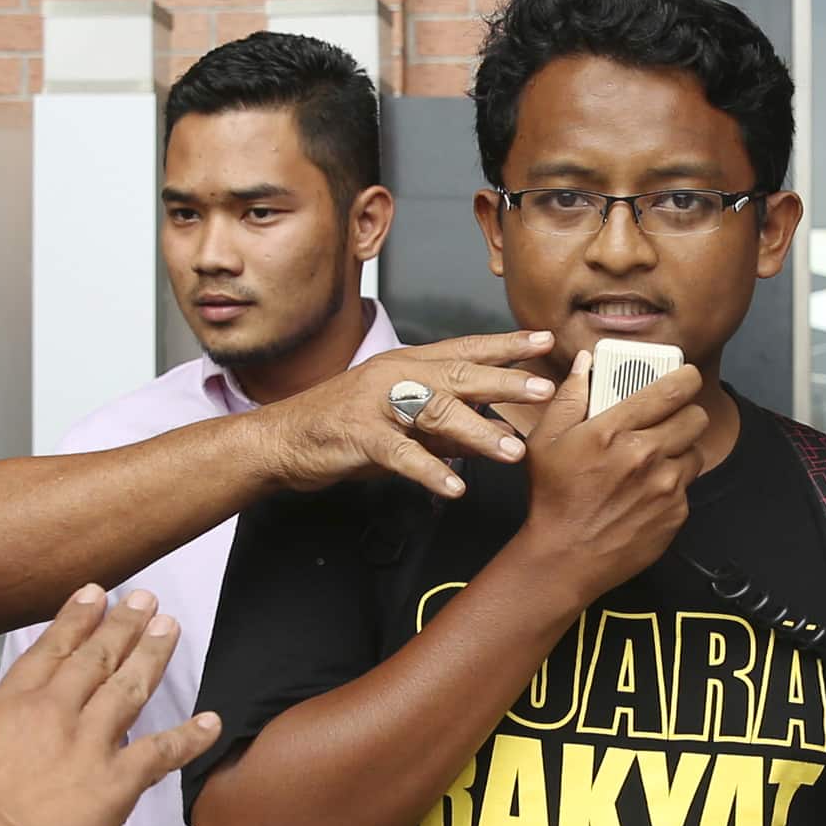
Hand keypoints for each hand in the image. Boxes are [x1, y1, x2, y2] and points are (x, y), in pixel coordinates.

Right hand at [0, 586, 220, 825]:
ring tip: (169, 628)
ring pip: (129, 686)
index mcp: (12, 703)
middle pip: (96, 658)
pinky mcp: (116, 780)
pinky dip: (190, 738)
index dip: (77, 619)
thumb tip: (7, 726)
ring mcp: (89, 742)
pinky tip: (210, 724)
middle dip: (123, 624)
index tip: (95, 595)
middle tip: (146, 600)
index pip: (51, 650)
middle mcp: (55, 712)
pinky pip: (161, 753)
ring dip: (152, 655)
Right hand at [263, 331, 558, 497]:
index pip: (464, 349)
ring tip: (512, 450)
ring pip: (434, 411)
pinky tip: (455, 484)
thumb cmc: (341, 429)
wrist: (281, 439)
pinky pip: (400, 453)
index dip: (505, 345)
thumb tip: (490, 434)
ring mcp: (375, 404)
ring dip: (477, 431)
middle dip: (504, 381)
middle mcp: (395, 376)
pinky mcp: (359, 436)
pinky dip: (429, 469)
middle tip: (544, 390)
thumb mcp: (400, 422)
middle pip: (457, 374)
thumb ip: (444, 428)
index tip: (544, 341)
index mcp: (407, 366)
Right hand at [501, 349, 710, 605]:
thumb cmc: (553, 498)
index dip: (686, 377)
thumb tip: (586, 362)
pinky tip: (646, 493)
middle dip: (685, 414)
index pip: (672, 390)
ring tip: (656, 460)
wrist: (565, 558)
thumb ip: (570, 397)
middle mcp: (646, 455)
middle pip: (695, 419)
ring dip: (680, 451)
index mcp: (614, 431)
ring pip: (696, 453)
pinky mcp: (676, 514)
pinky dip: (672, 486)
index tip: (686, 376)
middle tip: (670, 420)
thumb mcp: (546, 441)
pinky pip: (687, 488)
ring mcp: (665, 487)